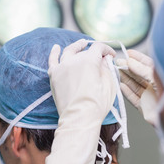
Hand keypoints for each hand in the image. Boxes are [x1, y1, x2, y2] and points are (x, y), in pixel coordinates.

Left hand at [39, 40, 116, 163]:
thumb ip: (107, 69)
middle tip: (98, 53)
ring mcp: (62, 67)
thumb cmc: (96, 106)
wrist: (79, 119)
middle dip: (94, 50)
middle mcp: (74, 60)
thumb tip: (104, 61)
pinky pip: (53, 60)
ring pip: (69, 51)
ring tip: (80, 44)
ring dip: (76, 46)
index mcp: (89, 60)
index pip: (98, 48)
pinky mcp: (54, 76)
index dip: (107, 50)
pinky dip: (54, 52)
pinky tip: (56, 48)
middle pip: (84, 49)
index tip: (110, 56)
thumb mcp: (109, 86)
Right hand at [117, 50, 157, 126]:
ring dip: (125, 78)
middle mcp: (155, 86)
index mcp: (160, 77)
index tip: (128, 53)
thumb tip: (129, 62)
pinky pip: (133, 98)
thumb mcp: (155, 77)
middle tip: (118, 62)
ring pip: (135, 85)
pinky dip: (126, 92)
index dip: (137, 58)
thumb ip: (142, 69)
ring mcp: (149, 96)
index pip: (147, 65)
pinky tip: (120, 85)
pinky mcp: (144, 107)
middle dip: (128, 68)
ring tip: (116, 71)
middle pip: (139, 75)